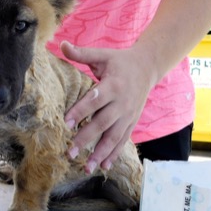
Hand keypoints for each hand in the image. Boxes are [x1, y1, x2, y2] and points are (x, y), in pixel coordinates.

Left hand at [61, 41, 156, 172]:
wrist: (149, 67)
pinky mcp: (132, 122)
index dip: (80, 111)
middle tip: (70, 152)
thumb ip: (81, 53)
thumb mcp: (102, 55)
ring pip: (113, 137)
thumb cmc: (119, 61)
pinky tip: (103, 167)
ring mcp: (129, 115)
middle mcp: (122, 103)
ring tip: (86, 167)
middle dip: (86, 139)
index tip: (66, 123)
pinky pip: (123, 141)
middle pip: (102, 123)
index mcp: (113, 85)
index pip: (94, 100)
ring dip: (100, 153)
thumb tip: (61, 44)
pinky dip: (114, 154)